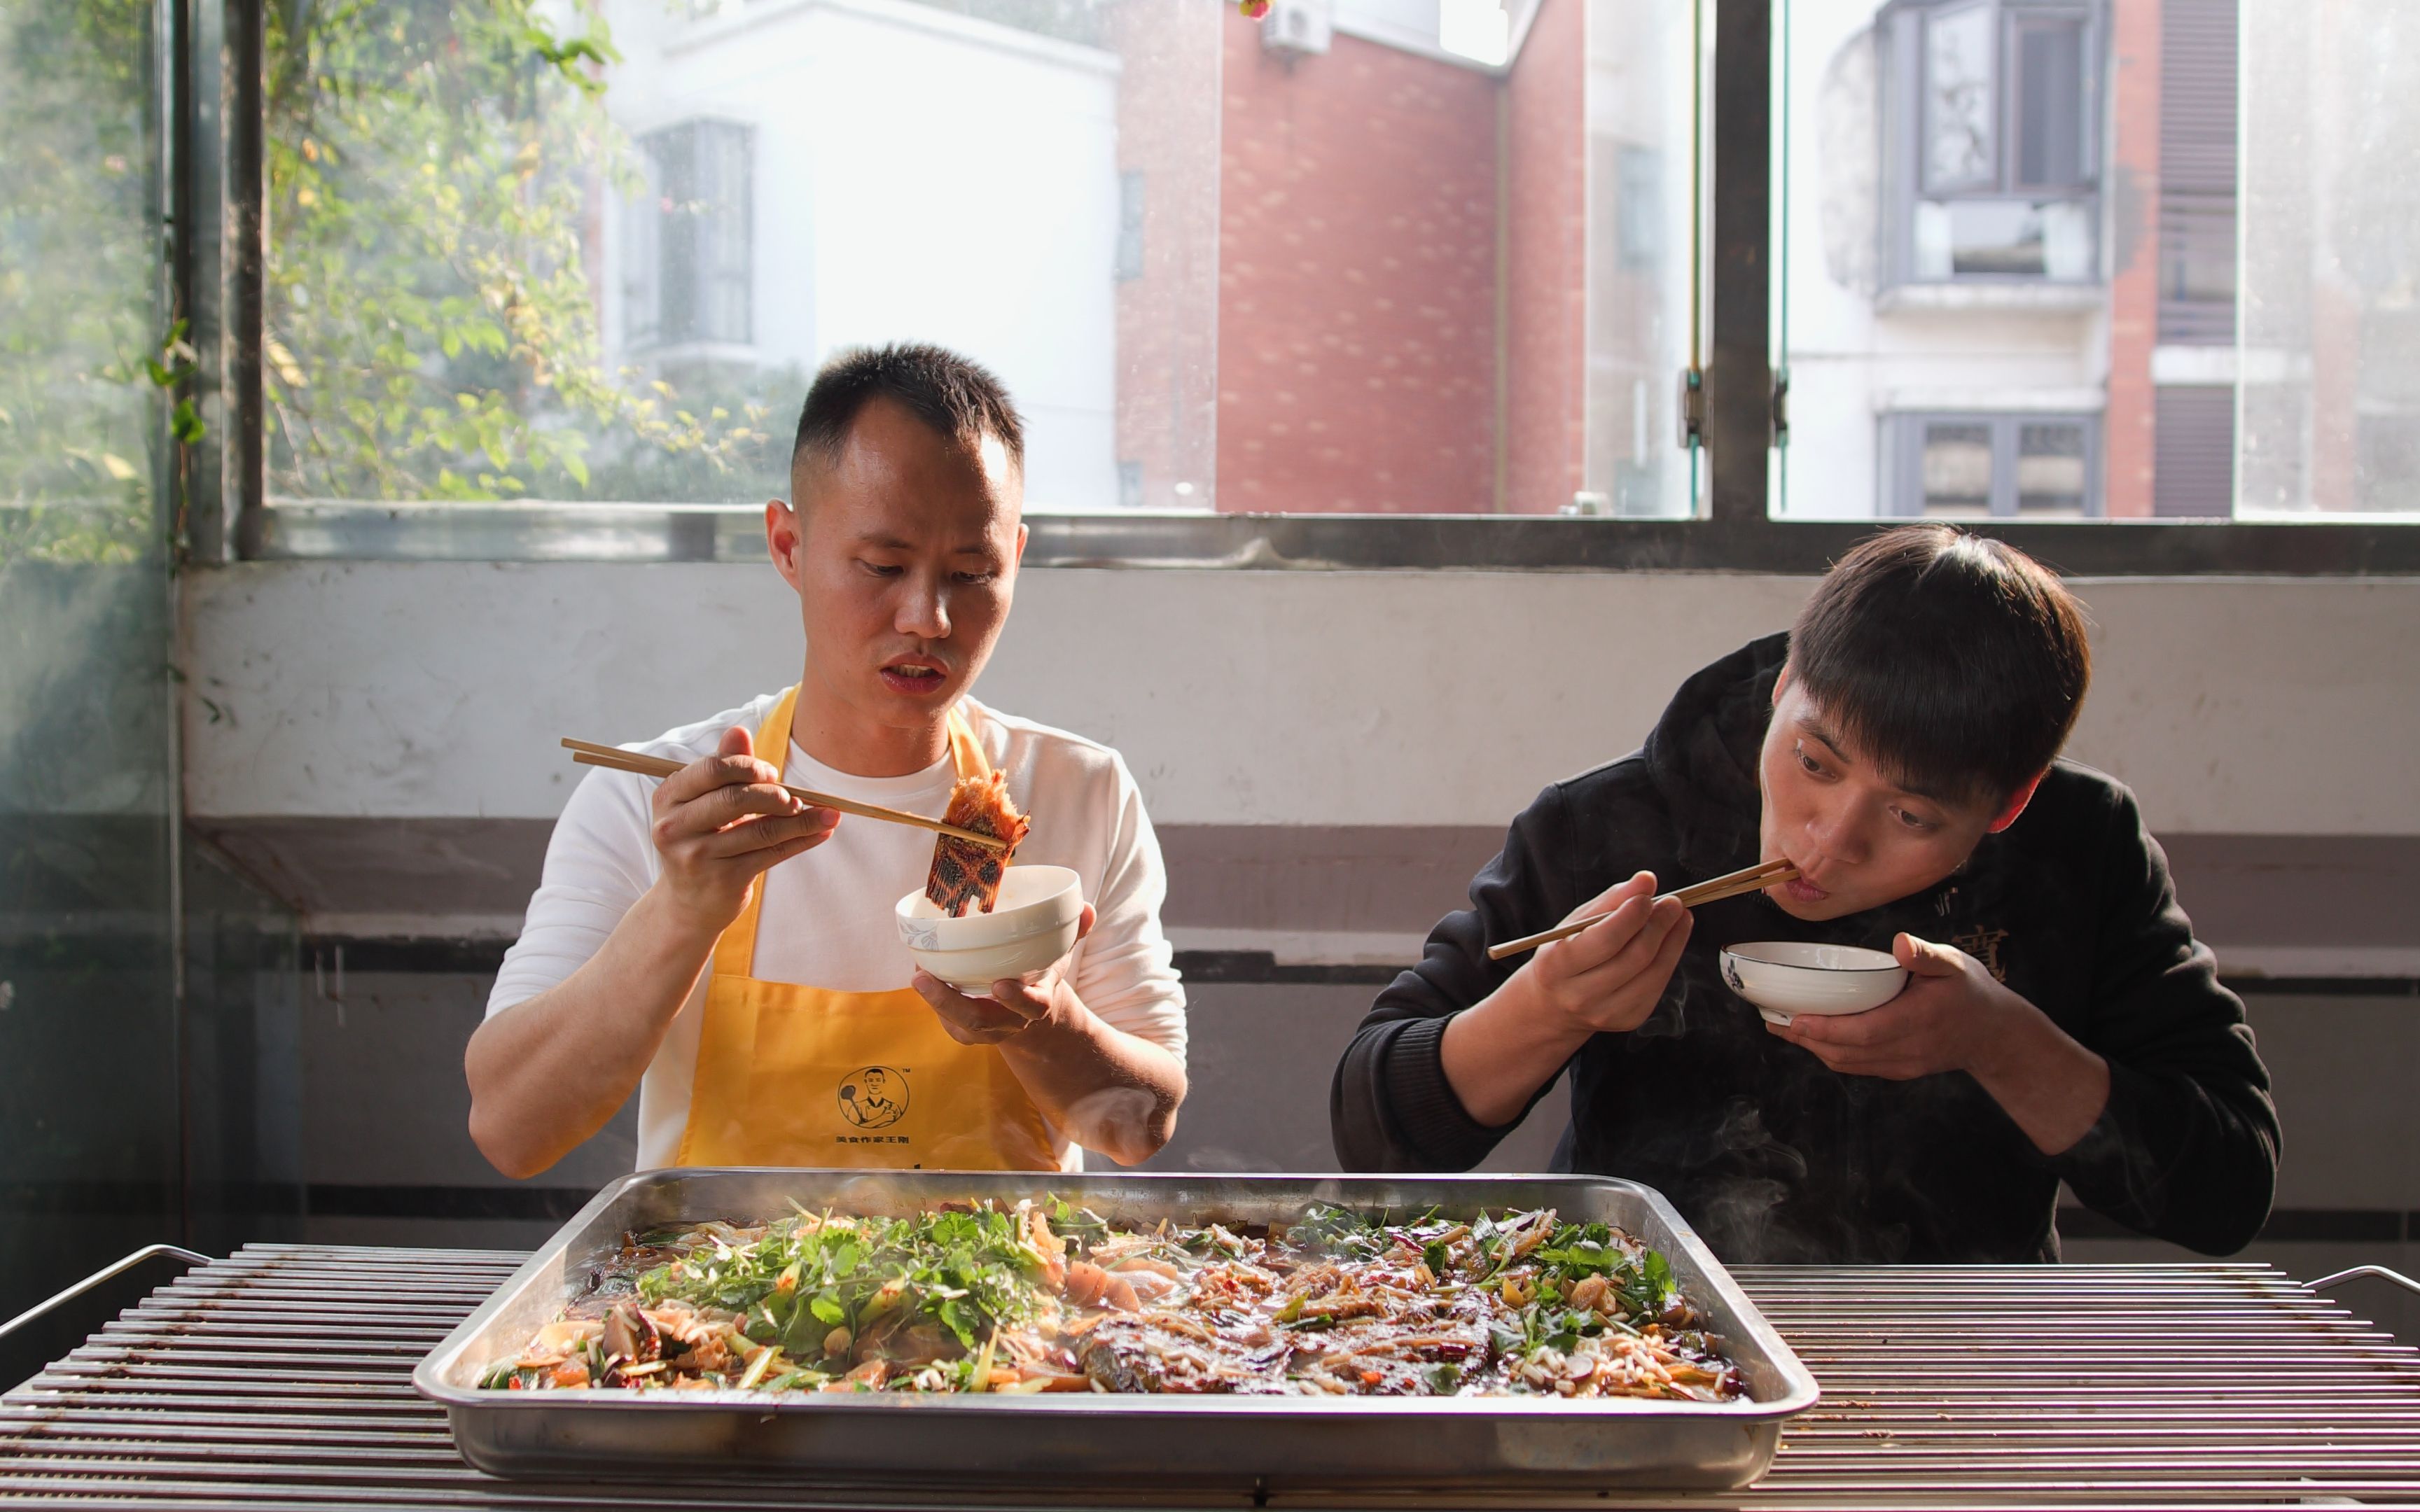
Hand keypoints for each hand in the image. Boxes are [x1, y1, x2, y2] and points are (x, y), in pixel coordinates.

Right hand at [647, 726, 837, 931]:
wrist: (689, 903)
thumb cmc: (703, 839)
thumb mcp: (705, 803)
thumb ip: (723, 767)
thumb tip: (738, 730)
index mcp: (669, 797)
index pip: (712, 770)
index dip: (748, 766)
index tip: (771, 773)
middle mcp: (675, 827)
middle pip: (735, 798)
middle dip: (773, 793)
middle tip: (792, 797)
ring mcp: (697, 857)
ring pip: (760, 830)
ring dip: (800, 819)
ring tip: (827, 813)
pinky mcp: (723, 881)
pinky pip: (772, 854)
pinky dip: (802, 841)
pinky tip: (822, 831)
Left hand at [911, 904, 1096, 1045]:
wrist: (1028, 1014)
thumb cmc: (1039, 975)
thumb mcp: (1058, 956)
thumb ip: (1073, 933)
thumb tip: (1088, 909)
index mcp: (1037, 1004)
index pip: (1032, 1007)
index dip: (1018, 999)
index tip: (1001, 984)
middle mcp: (1009, 1021)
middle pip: (979, 1021)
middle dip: (950, 1003)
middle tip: (924, 979)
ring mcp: (983, 1029)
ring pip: (956, 1023)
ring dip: (933, 1000)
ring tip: (917, 974)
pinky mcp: (962, 1028)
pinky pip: (944, 1018)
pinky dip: (931, 997)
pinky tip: (920, 971)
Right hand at [1517, 871, 1692, 1036]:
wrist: (1554, 1006)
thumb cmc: (1565, 952)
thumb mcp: (1575, 923)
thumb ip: (1611, 900)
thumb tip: (1647, 880)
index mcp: (1557, 967)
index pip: (1605, 940)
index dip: (1632, 915)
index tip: (1648, 895)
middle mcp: (1580, 996)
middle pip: (1635, 957)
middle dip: (1660, 924)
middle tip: (1674, 902)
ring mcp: (1606, 1013)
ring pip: (1653, 972)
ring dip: (1673, 939)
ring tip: (1679, 916)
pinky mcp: (1629, 1019)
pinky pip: (1658, 985)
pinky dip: (1670, 957)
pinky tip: (1672, 938)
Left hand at [1764, 931, 2018, 1079]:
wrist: (1995, 1033)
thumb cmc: (1971, 992)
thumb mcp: (1954, 964)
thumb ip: (1926, 955)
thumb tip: (1901, 943)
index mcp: (1918, 1020)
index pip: (1864, 1031)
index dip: (1825, 1029)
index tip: (1794, 1017)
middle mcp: (1908, 1049)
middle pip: (1847, 1051)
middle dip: (1806, 1038)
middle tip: (1772, 1019)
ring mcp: (1903, 1064)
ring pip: (1849, 1062)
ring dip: (1813, 1048)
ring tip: (1783, 1027)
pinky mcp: (1900, 1070)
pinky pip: (1859, 1066)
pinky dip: (1832, 1054)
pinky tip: (1813, 1038)